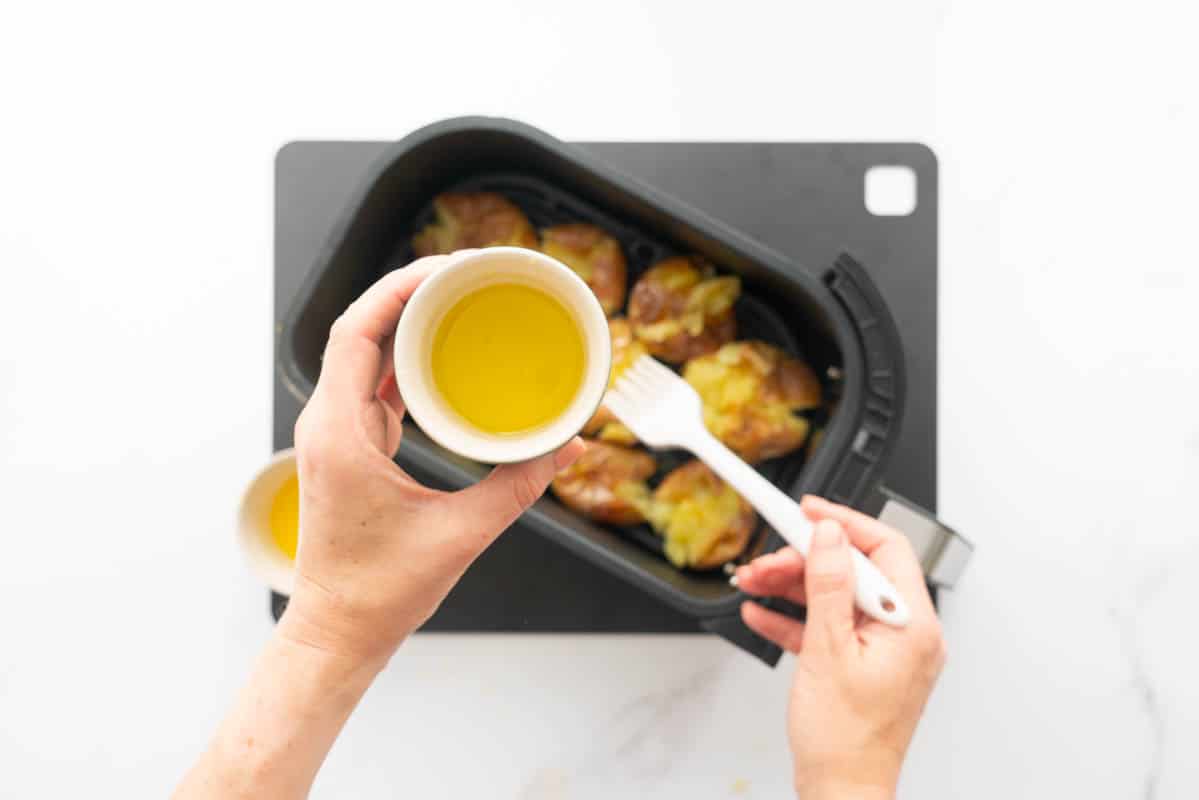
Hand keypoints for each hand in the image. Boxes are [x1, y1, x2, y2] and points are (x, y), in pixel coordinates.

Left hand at [283, 254, 585, 664]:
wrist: (338, 631)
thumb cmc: (380, 592)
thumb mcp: (460, 534)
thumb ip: (517, 487)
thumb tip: (567, 447)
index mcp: (338, 433)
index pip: (356, 331)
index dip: (397, 287)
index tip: (447, 267)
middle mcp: (328, 424)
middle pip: (360, 330)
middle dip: (410, 292)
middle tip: (467, 273)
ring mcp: (335, 434)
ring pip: (365, 354)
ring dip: (407, 322)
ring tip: (459, 298)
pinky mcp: (350, 447)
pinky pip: (373, 384)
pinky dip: (405, 358)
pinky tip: (442, 351)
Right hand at [735, 496, 945, 798]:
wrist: (841, 793)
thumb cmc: (845, 740)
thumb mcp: (828, 650)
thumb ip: (827, 584)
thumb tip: (828, 535)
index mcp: (912, 626)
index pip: (885, 549)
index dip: (844, 523)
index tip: (808, 510)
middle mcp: (906, 635)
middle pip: (853, 573)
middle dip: (803, 562)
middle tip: (766, 560)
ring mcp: (885, 651)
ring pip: (836, 598)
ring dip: (792, 588)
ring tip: (754, 584)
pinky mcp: (863, 666)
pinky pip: (829, 628)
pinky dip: (795, 620)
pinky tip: (762, 615)